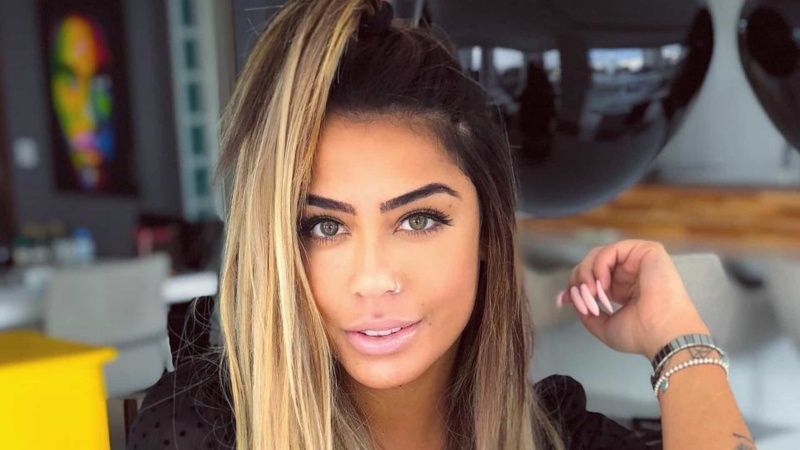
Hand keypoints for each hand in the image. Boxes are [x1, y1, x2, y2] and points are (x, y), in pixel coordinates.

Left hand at [555, 239, 710, 359]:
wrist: (663, 335)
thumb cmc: (641, 335)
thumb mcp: (603, 325)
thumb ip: (586, 312)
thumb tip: (570, 299)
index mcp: (623, 289)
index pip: (591, 277)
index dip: (574, 285)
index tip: (562, 300)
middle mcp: (630, 273)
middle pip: (592, 263)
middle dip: (579, 279)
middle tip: (581, 298)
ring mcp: (638, 261)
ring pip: (599, 254)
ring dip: (587, 273)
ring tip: (591, 293)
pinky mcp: (648, 251)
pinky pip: (612, 249)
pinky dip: (600, 265)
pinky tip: (603, 284)